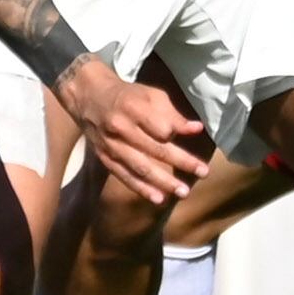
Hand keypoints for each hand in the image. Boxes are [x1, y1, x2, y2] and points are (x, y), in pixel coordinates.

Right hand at [58, 57, 208, 204]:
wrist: (89, 97)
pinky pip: (125, 176)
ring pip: (141, 167)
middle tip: (203, 172)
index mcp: (134, 107)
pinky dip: (142, 189)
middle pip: (155, 149)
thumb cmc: (128, 95)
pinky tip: (159, 199)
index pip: (160, 126)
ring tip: (184, 192)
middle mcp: (121, 128)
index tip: (197, 134)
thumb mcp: (150, 95)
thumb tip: (197, 129)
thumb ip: (172, 113)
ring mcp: (111, 146)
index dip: (178, 132)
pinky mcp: (105, 158)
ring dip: (164, 182)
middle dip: (181, 162)